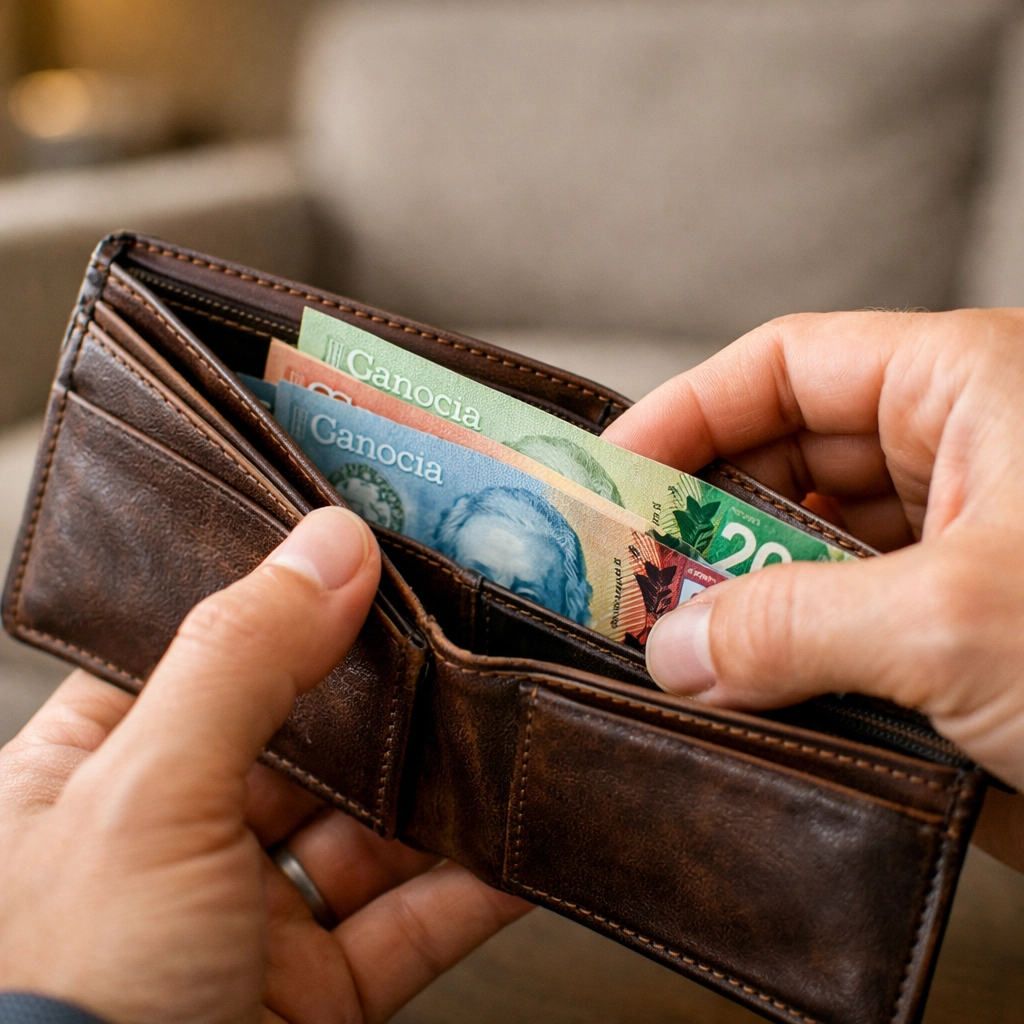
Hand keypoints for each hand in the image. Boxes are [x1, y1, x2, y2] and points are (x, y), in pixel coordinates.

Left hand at [0, 507, 526, 1023]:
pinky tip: (520, 840)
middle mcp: (176, 839)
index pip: (200, 652)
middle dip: (389, 695)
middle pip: (308, 737)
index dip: (282, 599)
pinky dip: (473, 885)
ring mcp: (251, 920)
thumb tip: (330, 543)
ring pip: (373, 828)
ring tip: (508, 724)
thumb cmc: (65, 998)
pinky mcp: (318, 994)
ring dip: (444, 788)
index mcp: (95, 774)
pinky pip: (413, 922)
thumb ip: (242, 662)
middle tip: (462, 629)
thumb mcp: (146, 797)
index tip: (364, 550)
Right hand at [603, 309, 1023, 870]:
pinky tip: (733, 688)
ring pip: (802, 547)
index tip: (608, 472)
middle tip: (620, 575)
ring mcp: (953, 549)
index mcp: (967, 390)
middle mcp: (956, 458)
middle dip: (697, 516)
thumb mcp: (958, 621)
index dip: (685, 411)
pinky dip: (780, 651)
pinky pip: (837, 622)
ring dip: (732, 592)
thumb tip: (673, 652)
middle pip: (780, 458)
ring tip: (662, 641)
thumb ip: (793, 626)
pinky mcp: (952, 630)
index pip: (784, 367)